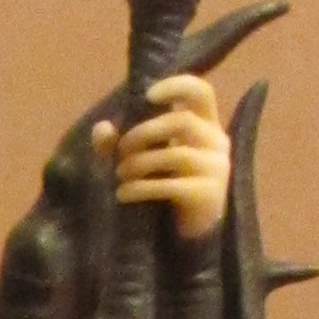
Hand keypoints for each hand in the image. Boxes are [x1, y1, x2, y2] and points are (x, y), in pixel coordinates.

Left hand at [94, 74, 229, 241]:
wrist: (191, 233)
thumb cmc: (168, 187)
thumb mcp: (146, 160)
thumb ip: (121, 144)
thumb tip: (101, 128)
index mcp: (206, 125)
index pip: (201, 91)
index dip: (176, 86)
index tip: (148, 96)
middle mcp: (217, 142)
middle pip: (181, 121)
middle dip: (142, 133)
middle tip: (120, 152)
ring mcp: (216, 168)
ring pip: (174, 154)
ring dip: (138, 164)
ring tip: (119, 176)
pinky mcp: (208, 194)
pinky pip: (170, 185)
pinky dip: (140, 188)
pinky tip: (124, 195)